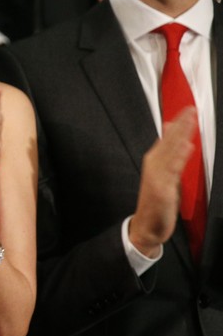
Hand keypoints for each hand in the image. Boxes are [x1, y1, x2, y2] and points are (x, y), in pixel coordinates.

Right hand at [130, 107, 196, 256]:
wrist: (146, 227)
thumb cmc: (155, 203)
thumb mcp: (163, 178)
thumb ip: (171, 159)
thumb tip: (181, 141)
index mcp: (154, 163)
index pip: (167, 139)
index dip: (177, 124)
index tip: (186, 110)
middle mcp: (154, 167)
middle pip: (168, 142)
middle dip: (179, 125)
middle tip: (190, 109)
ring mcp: (157, 177)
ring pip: (170, 151)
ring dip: (180, 135)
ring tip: (189, 121)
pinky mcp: (162, 189)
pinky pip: (172, 170)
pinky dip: (179, 157)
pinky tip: (186, 146)